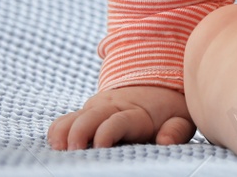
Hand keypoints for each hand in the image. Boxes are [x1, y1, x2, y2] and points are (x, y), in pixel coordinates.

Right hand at [46, 85, 195, 149]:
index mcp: (136, 112)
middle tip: (73, 151)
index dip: (107, 132)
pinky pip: (65, 119)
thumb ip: (176, 130)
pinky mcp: (86, 112)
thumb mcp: (181, 118)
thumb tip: (165, 141)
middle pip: (90, 117)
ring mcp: (97, 109)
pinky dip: (57, 130)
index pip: (118, 121)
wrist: (159, 85)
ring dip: (63, 132)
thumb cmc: (170, 110)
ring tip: (58, 149)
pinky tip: (54, 144)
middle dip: (79, 133)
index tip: (100, 146)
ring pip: (73, 117)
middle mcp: (112, 107)